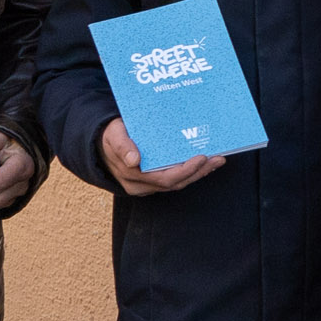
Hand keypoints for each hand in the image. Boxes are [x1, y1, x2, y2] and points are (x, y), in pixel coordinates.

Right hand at [101, 118, 222, 197]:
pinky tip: (206, 161)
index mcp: (132, 176)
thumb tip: (134, 160)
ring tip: (217, 159)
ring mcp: (149, 183)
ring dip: (200, 172)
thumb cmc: (111, 136)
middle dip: (199, 172)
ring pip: (179, 182)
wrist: (102, 142)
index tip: (201, 158)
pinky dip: (192, 170)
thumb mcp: (114, 135)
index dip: (185, 171)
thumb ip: (122, 145)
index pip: (164, 179)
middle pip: (176, 183)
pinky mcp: (155, 178)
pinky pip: (177, 177)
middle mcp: (142, 185)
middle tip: (218, 158)